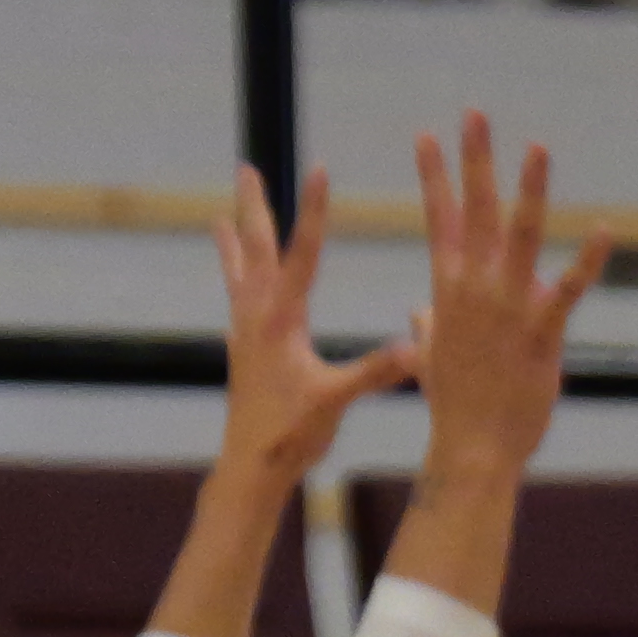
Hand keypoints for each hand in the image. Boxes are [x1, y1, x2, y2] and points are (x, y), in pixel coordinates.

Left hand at [215, 161, 412, 484]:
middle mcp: (258, 317)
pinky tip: (235, 285)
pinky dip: (234, 282)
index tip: (318, 168)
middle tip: (245, 168)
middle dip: (254, 206)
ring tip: (221, 214)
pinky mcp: (241, 353)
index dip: (313, 210)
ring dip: (234, 240)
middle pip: (256, 248)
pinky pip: (236, 302)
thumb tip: (417, 350)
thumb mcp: (336, 400)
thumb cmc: (290, 435)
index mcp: (282, 320)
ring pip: (238, 272)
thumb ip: (375, 372)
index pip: (302, 252)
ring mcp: (245, 333)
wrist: (250, 469)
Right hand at [407, 112, 607, 480]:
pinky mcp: (540, 333)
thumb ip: (427, 324)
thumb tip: (418, 311)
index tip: (427, 135)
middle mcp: (474, 290)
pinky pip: (568, 290)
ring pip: (520, 236)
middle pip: (476, 211)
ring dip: (529, 190)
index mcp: (448, 290)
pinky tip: (603, 229)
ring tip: (537, 147)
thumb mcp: (432, 357)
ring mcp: (507, 308)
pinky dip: (587, 261)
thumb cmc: (454, 406)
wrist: (471, 451)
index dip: (434, 176)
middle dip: (474, 160)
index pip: (439, 220)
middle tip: (474, 114)